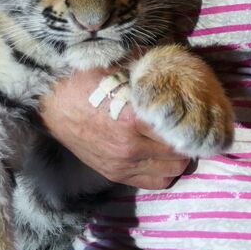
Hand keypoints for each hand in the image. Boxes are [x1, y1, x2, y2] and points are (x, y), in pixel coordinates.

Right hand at [41, 68, 190, 188]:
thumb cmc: (88, 79)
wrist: (51, 101)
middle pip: (180, 156)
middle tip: (188, 129)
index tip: (198, 116)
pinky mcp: (113, 174)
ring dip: (177, 159)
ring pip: (170, 173)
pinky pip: (152, 182)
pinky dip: (162, 171)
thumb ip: (153, 72)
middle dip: (188, 143)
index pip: (181, 133)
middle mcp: (130, 148)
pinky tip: (161, 155)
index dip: (194, 125)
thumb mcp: (123, 67)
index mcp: (134, 120)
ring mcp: (121, 164)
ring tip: (175, 142)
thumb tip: (183, 68)